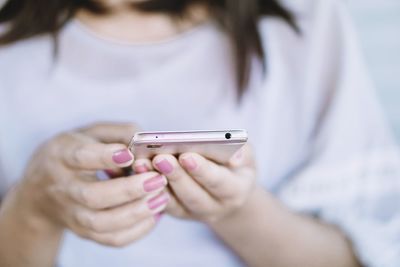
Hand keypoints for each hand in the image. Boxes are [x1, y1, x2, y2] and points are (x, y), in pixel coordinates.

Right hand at [3, 123, 168, 246]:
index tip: (130, 154)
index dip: (106, 156)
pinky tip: (155, 214)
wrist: (41, 189)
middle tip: (158, 180)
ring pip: (101, 223)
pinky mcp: (83, 232)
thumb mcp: (89, 132)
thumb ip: (118, 132)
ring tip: (161, 198)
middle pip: (93, 196)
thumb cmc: (75, 152)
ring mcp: (72, 214)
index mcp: (62, 155)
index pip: (81, 157)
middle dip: (129, 190)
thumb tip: (145, 142)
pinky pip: (111, 239)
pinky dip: (137, 230)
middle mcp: (63, 187)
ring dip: (136, 213)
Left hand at [133, 144, 255, 223]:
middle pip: (193, 195)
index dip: (202, 170)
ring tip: (142, 163)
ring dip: (157, 183)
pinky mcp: (178, 212)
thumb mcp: (247, 155)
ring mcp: (195, 214)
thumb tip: (235, 157)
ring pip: (175, 202)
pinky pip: (162, 204)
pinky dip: (148, 190)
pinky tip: (137, 172)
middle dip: (175, 176)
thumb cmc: (235, 165)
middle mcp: (216, 208)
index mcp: (236, 192)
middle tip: (159, 157)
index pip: (219, 182)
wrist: (229, 190)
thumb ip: (243, 153)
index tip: (186, 155)